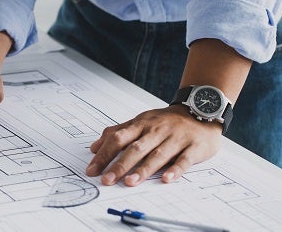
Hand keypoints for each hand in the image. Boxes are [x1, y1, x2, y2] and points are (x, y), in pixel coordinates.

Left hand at [85, 105, 221, 186]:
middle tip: (107, 180)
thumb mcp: (140, 121)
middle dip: (120, 165)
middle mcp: (157, 131)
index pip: (118, 138)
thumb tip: (93, 148)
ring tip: (130, 182)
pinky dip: (175, 169)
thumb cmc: (166, 121)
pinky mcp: (194, 147)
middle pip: (136, 148)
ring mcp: (176, 138)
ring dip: (143, 169)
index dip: (104, 154)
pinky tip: (166, 179)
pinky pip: (184, 159)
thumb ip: (117, 133)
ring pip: (157, 155)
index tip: (92, 170)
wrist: (201, 110)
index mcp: (141, 124)